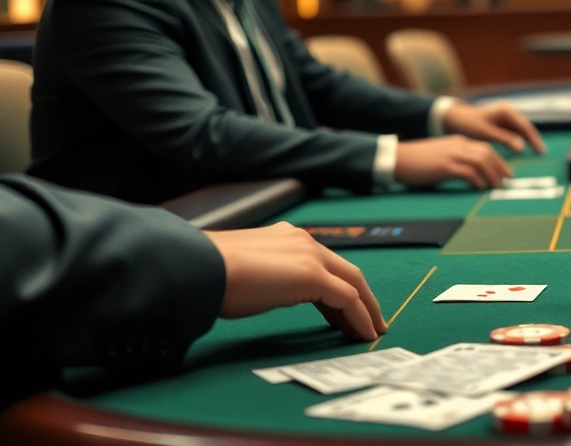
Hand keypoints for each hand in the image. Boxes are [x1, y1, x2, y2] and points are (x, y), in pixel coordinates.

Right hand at [204, 222, 386, 340]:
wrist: (198, 268)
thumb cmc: (209, 275)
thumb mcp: (244, 271)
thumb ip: (265, 275)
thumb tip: (265, 290)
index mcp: (287, 237)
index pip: (323, 264)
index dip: (338, 289)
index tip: (343, 310)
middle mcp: (303, 241)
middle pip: (347, 271)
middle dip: (363, 297)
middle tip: (372, 320)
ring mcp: (310, 256)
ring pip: (353, 284)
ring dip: (366, 309)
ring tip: (372, 331)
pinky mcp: (313, 276)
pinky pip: (348, 300)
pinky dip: (360, 318)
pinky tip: (362, 333)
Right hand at [394, 135, 510, 188]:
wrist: (399, 158)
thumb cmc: (419, 160)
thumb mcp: (442, 155)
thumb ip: (457, 159)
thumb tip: (473, 174)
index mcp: (458, 141)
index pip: (486, 148)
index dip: (499, 161)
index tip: (506, 173)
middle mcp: (458, 145)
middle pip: (487, 153)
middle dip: (500, 168)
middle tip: (505, 182)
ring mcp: (451, 155)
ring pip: (481, 161)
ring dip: (492, 175)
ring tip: (495, 187)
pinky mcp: (445, 166)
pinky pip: (468, 172)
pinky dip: (477, 180)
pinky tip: (479, 188)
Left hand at [442, 101, 545, 154]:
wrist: (455, 118)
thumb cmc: (469, 125)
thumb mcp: (485, 133)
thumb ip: (504, 139)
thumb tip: (521, 147)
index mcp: (505, 112)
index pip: (525, 126)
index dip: (534, 139)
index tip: (540, 151)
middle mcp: (508, 112)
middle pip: (525, 127)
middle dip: (534, 139)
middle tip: (541, 153)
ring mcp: (505, 116)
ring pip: (521, 129)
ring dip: (528, 139)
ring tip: (536, 152)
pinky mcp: (502, 122)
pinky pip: (514, 131)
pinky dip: (519, 139)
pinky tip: (523, 149)